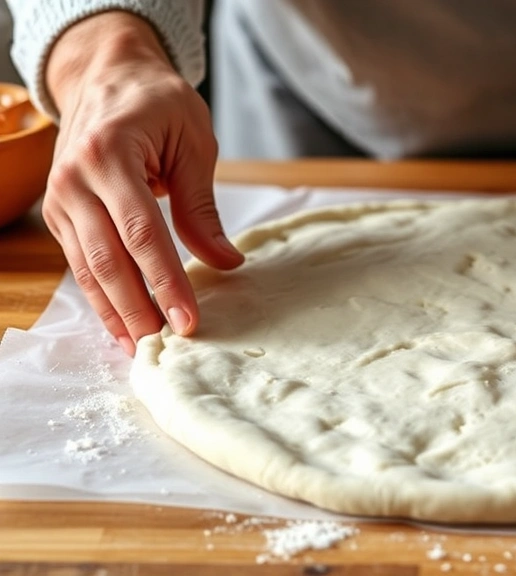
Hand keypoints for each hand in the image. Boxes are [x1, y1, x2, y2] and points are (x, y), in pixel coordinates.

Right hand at [42, 11, 242, 355]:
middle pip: (108, 259)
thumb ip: (202, 206)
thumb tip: (226, 262)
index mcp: (109, 154)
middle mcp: (74, 179)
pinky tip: (122, 324)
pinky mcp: (60, 213)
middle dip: (139, 308)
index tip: (188, 319)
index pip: (141, 233)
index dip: (165, 281)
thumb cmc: (158, 102)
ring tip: (144, 349)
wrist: (107, 74)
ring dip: (116, 312)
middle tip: (169, 346)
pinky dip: (102, 297)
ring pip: (88, 268)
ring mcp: (60, 198)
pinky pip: (81, 263)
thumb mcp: (194, 142)